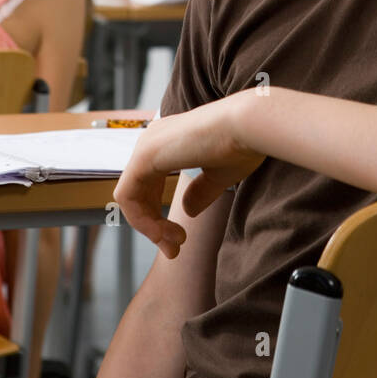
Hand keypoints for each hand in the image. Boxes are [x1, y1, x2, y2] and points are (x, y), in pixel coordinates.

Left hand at [112, 91, 265, 258]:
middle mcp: (154, 140)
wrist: (249, 126)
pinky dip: (142, 220)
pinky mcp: (144, 155)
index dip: (160, 217)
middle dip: (154, 227)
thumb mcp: (220, 176)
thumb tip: (187, 210)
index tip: (180, 242)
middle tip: (174, 251)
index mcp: (170, 141)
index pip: (151, 185)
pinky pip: (127, 196)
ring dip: (149, 227)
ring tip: (174, 244)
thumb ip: (201, 192)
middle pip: (139, 193)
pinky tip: (163, 234)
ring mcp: (147, 146)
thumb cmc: (243, 144)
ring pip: (130, 197)